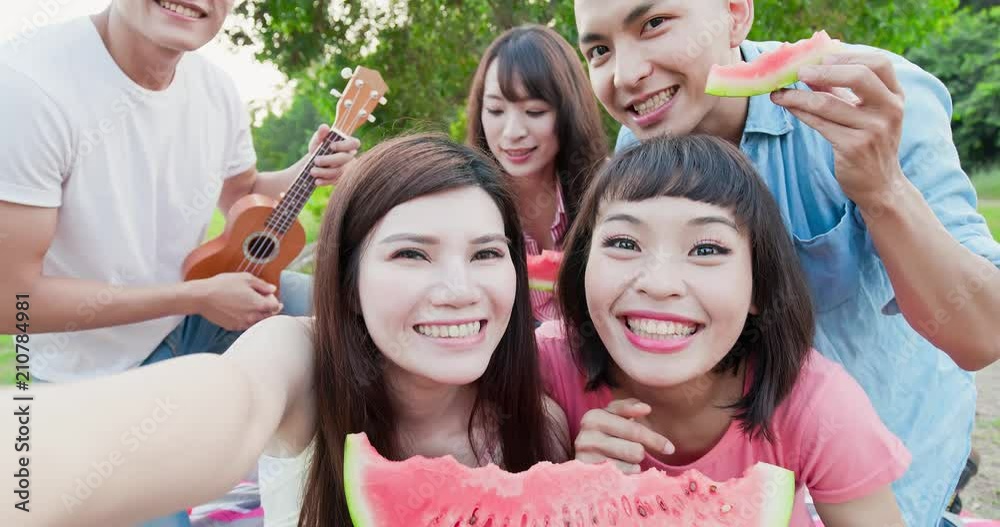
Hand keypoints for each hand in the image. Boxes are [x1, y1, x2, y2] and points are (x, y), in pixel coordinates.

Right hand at [192, 272, 282, 330]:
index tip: (272, 298)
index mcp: (259, 304)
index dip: (276, 302)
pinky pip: (246, 325)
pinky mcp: (233, 327)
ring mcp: (243, 324)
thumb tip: (273, 289)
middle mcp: (253, 317)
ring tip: (252, 307)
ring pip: (257, 323)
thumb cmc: (223, 285)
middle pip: (268, 317)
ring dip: (259, 316)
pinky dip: (247, 320)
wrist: (202, 297)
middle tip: (265, 303)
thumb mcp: (245, 278)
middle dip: (269, 310)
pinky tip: (242, 312)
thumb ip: (262, 285)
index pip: (276, 307)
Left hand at [305, 124, 360, 185]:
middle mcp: (350, 157)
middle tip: (316, 160)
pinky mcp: (341, 179)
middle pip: (345, 158)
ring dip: (325, 172)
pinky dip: (326, 181)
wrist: (313, 163)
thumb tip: (324, 127)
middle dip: (330, 160)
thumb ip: (321, 133)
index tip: (331, 146)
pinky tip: (317, 181)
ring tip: (312, 171)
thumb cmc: (319, 147)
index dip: (344, 145)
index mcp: (348, 144)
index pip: (354, 143)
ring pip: (339, 171)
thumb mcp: (318, 139)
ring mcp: (347, 169)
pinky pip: (336, 181)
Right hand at [574, 398, 674, 473]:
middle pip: (635, 436)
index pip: (627, 417)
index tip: (661, 430)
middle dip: (651, 441)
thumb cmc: (606, 437)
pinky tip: (623, 468)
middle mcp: (587, 432)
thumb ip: (628, 409)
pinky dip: (630, 471)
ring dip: (637, 458)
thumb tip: (645, 408)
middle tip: (668, 449)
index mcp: (594, 415)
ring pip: (634, 453)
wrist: (585, 462)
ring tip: (629, 457)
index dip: (648, 426)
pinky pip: (625, 471)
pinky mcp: (591, 470)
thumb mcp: (613, 419)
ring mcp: (587, 451)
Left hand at [771, 52, 906, 207]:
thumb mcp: (867, 113)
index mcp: (895, 96)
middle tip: (799, 71)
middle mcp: (889, 110)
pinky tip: (788, 106)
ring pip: (829, 103)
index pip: (878, 63)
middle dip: (825, 70)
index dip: (848, 56)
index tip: (822, 56)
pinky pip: (820, 123)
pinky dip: (800, 112)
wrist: (880, 185)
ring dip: (799, 95)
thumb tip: (813, 67)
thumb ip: (846, 90)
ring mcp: (873, 129)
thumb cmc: (870, 143)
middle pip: (859, 76)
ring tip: (779, 92)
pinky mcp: (854, 147)